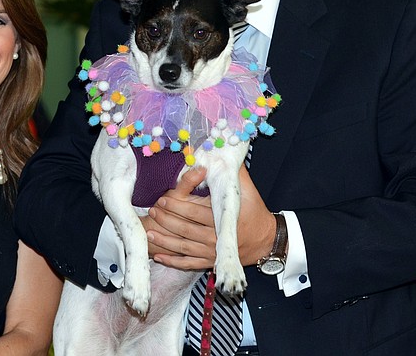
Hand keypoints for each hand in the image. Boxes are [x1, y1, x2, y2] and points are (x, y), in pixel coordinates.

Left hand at [144, 165, 278, 269]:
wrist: (266, 240)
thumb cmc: (255, 212)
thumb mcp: (248, 191)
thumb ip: (235, 173)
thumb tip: (222, 152)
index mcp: (223, 220)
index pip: (195, 213)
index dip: (177, 206)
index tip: (163, 198)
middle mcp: (216, 239)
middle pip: (186, 230)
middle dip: (167, 220)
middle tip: (153, 211)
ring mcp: (212, 252)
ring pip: (183, 248)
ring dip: (164, 241)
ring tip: (149, 231)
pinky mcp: (210, 262)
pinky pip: (188, 263)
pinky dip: (172, 261)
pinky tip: (158, 255)